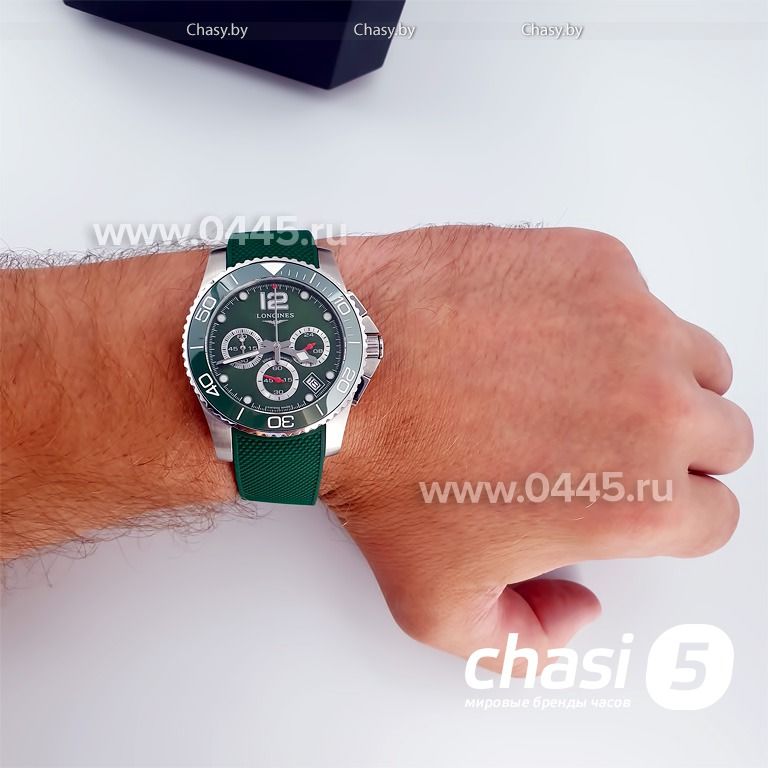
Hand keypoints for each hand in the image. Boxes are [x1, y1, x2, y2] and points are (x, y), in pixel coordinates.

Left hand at [322, 226, 752, 670]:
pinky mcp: (595, 260)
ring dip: (658, 377)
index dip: (671, 516)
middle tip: (608, 443)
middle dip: (676, 448)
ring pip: (694, 358)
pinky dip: (607, 315)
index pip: (713, 516)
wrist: (338, 367)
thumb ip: (524, 642)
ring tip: (581, 386)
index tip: (636, 499)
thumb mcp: (438, 604)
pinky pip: (637, 293)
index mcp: (636, 497)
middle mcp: (653, 405)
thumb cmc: (381, 467)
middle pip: (722, 433)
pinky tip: (541, 331)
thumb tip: (575, 613)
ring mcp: (630, 320)